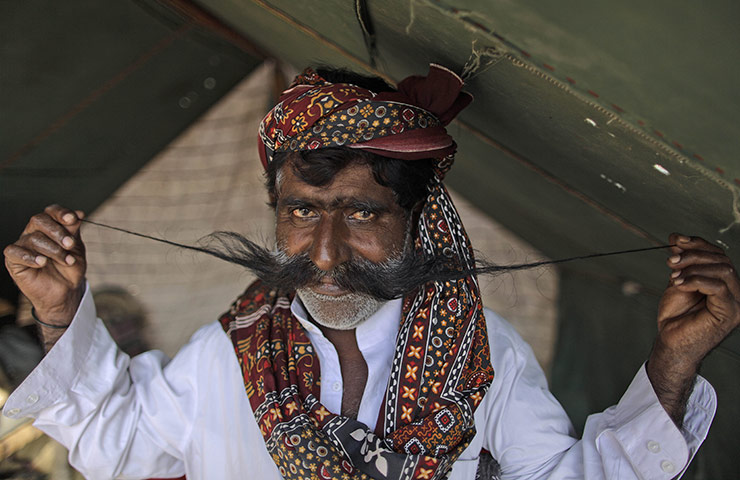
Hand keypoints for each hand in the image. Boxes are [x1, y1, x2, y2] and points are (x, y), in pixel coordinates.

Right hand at [4, 205, 86, 325]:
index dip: (60, 212)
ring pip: (32, 238)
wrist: (66, 291)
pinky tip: (42, 263)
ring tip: (67, 261)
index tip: (73, 219)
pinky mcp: (13, 260)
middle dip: (57, 232)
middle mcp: (34, 232)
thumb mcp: (76, 248)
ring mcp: (23, 245)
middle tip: (70, 244)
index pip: (51, 211)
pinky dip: (30, 257)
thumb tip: (78, 213)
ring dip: (53, 250)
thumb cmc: (69, 267)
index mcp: (49, 226)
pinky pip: (15, 252)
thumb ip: (74, 231)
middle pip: (39, 220)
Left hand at [647, 233, 739, 424]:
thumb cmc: (677, 316)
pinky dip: (697, 280)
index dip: (697, 243)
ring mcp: (736, 303)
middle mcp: (735, 291)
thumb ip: (681, 263)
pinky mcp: (730, 312)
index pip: (717, 254)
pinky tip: (679, 284)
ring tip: (673, 275)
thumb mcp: (678, 282)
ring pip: (723, 270)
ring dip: (694, 267)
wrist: (672, 342)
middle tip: (670, 261)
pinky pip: (720, 287)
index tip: (674, 240)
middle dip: (693, 255)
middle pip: (721, 259)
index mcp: (724, 282)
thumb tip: (677, 238)